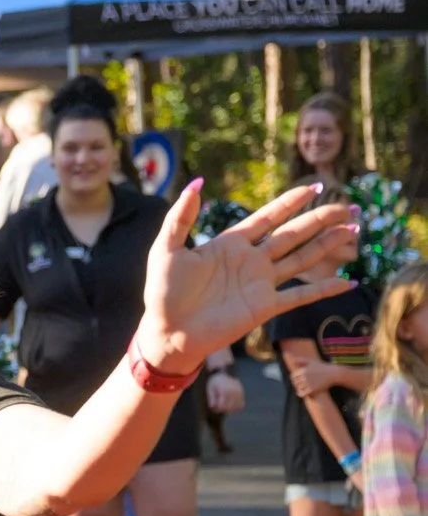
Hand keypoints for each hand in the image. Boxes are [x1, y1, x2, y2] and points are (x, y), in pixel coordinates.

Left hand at [136, 180, 355, 371]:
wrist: (167, 332)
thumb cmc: (162, 293)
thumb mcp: (166, 249)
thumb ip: (181, 217)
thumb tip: (195, 183)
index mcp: (230, 244)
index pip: (268, 217)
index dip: (291, 202)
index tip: (314, 187)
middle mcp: (251, 261)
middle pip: (293, 234)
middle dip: (320, 219)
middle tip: (348, 207)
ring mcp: (261, 283)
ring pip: (303, 259)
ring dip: (328, 245)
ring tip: (353, 230)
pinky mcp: (265, 307)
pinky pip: (301, 296)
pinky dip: (324, 289)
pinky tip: (348, 280)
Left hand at [206, 370, 246, 413]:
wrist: (225, 373)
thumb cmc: (215, 381)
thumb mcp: (210, 388)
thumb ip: (211, 398)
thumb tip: (212, 406)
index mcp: (224, 390)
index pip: (221, 406)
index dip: (216, 409)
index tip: (213, 407)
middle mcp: (233, 392)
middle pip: (229, 408)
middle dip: (222, 409)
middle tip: (218, 407)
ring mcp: (239, 393)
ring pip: (236, 407)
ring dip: (230, 409)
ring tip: (224, 406)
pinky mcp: (242, 393)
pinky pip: (241, 404)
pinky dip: (236, 407)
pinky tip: (231, 405)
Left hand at [287, 359, 339, 398]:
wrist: (334, 374)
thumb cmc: (322, 367)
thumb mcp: (311, 362)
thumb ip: (301, 360)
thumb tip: (292, 360)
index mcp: (303, 371)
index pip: (293, 377)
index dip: (295, 379)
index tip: (298, 380)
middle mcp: (305, 377)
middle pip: (295, 382)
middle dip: (297, 384)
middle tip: (300, 385)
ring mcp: (308, 383)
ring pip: (298, 388)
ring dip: (299, 388)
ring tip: (302, 388)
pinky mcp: (313, 389)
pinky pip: (303, 393)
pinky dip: (301, 394)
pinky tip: (301, 393)